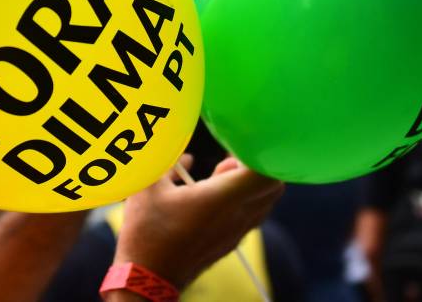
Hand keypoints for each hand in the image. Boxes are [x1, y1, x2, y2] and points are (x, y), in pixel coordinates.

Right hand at [111, 155, 283, 290]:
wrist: (148, 278)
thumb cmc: (147, 231)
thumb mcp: (148, 186)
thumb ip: (168, 163)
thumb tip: (186, 156)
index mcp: (222, 200)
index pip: (265, 173)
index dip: (259, 153)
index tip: (237, 143)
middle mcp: (237, 217)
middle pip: (274, 186)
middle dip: (257, 165)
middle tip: (230, 157)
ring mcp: (236, 233)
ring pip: (264, 202)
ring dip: (250, 184)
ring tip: (219, 175)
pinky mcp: (230, 243)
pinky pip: (251, 215)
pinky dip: (242, 200)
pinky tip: (211, 196)